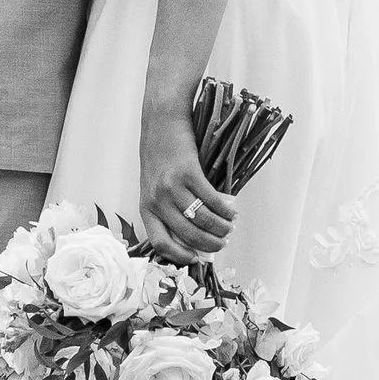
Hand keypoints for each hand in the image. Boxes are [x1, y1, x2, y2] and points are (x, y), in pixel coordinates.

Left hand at [140, 89, 234, 264]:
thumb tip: (193, 234)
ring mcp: (172, 186)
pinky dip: (225, 209)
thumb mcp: (154, 185)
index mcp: (146, 207)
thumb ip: (168, 207)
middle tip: (221, 244)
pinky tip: (232, 211)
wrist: (162, 120)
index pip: (161, 243)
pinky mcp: (188, 172)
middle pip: (188, 234)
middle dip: (209, 244)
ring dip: (221, 228)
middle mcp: (157, 200)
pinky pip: (211, 199)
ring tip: (229, 228)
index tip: (196, 259)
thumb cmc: (159, 153)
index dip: (180, 256)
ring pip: (202, 219)